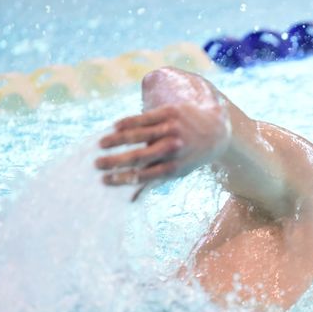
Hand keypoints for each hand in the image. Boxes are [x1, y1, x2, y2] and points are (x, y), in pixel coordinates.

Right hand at [95, 68, 230, 199]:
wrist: (216, 130)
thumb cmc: (191, 155)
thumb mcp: (178, 170)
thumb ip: (154, 181)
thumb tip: (130, 200)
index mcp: (174, 167)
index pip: (144, 176)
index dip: (123, 178)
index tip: (104, 180)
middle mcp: (174, 148)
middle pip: (139, 156)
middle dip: (116, 161)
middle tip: (96, 164)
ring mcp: (172, 129)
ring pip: (140, 135)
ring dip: (117, 140)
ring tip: (100, 144)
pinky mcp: (171, 112)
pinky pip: (146, 117)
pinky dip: (129, 122)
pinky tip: (115, 126)